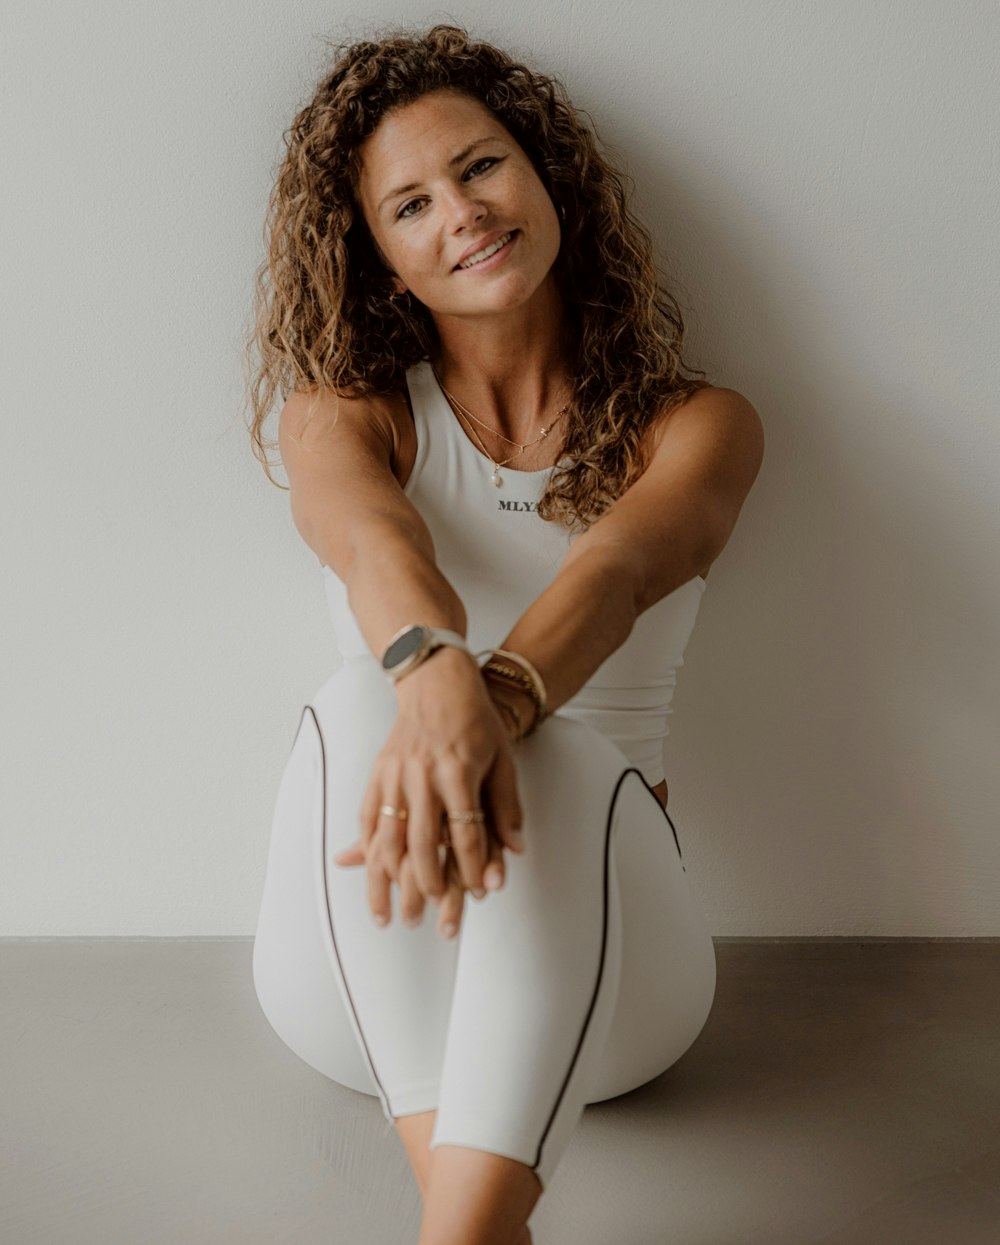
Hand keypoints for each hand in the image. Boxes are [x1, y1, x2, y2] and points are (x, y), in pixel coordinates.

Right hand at [332, 649, 526, 938]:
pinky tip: (366, 872)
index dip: (473, 868)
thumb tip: (516, 850)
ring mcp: (396, 775)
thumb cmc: (475, 720)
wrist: (437, 681)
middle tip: (422, 920)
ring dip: (384, 880)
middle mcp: (423, 776)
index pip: (466, 833)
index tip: (477, 895)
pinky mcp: (379, 773)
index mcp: (458, 772)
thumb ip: (507, 805)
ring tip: (385, 913)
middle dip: (423, 887)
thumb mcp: (503, 758)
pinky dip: (366, 848)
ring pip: (386, 838)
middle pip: (421, 844)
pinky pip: (368, 817)